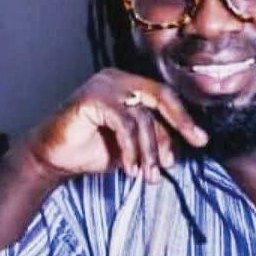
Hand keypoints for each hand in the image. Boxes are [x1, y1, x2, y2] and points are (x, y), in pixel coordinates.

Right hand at [19, 68, 207, 187]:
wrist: (55, 159)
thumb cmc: (93, 150)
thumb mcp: (133, 147)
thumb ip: (155, 140)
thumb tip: (182, 147)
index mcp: (130, 86)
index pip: (165, 98)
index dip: (183, 119)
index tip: (200, 141)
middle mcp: (118, 79)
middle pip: (160, 96)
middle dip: (180, 122)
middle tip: (194, 143)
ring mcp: (104, 85)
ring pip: (142, 117)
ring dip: (149, 151)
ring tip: (148, 176)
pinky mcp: (92, 98)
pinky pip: (124, 124)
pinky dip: (131, 148)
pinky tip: (130, 168)